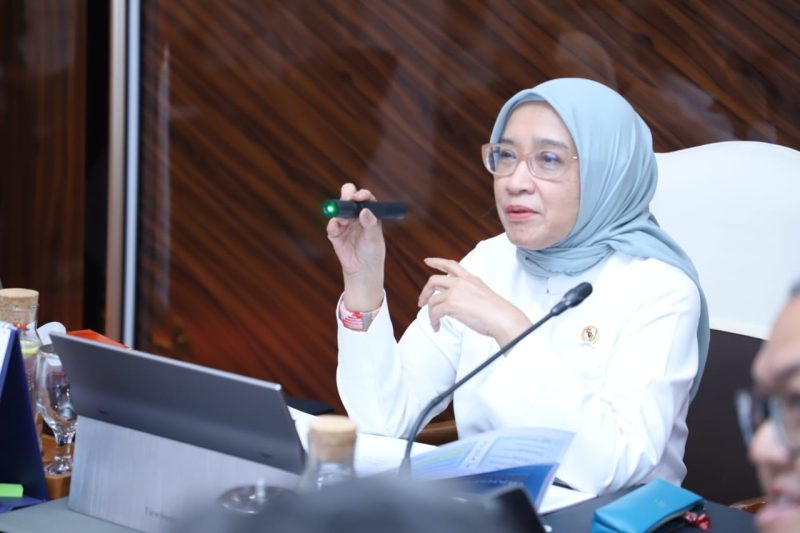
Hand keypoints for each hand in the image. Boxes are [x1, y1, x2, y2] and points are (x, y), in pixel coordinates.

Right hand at [326, 183, 385, 309]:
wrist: (362, 269)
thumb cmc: (372, 252)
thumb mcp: (374, 238)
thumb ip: (370, 224)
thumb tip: (365, 211)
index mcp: (369, 213)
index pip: (365, 197)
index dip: (361, 194)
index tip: (359, 197)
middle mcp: (356, 215)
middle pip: (348, 196)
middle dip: (347, 194)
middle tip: (348, 199)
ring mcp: (345, 223)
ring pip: (339, 209)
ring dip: (341, 212)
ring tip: (345, 222)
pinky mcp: (335, 233)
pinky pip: (332, 225)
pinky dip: (333, 225)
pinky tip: (337, 229)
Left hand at [418, 257, 531, 344]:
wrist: (502, 318)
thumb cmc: (497, 311)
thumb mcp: (483, 294)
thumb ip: (470, 294)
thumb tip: (460, 304)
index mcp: (470, 278)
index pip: (450, 265)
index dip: (436, 262)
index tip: (427, 261)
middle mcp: (460, 283)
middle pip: (434, 280)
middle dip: (425, 291)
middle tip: (422, 301)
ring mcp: (455, 293)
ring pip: (432, 300)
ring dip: (430, 312)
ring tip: (434, 322)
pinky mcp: (451, 305)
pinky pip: (434, 312)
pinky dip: (433, 321)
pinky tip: (437, 327)